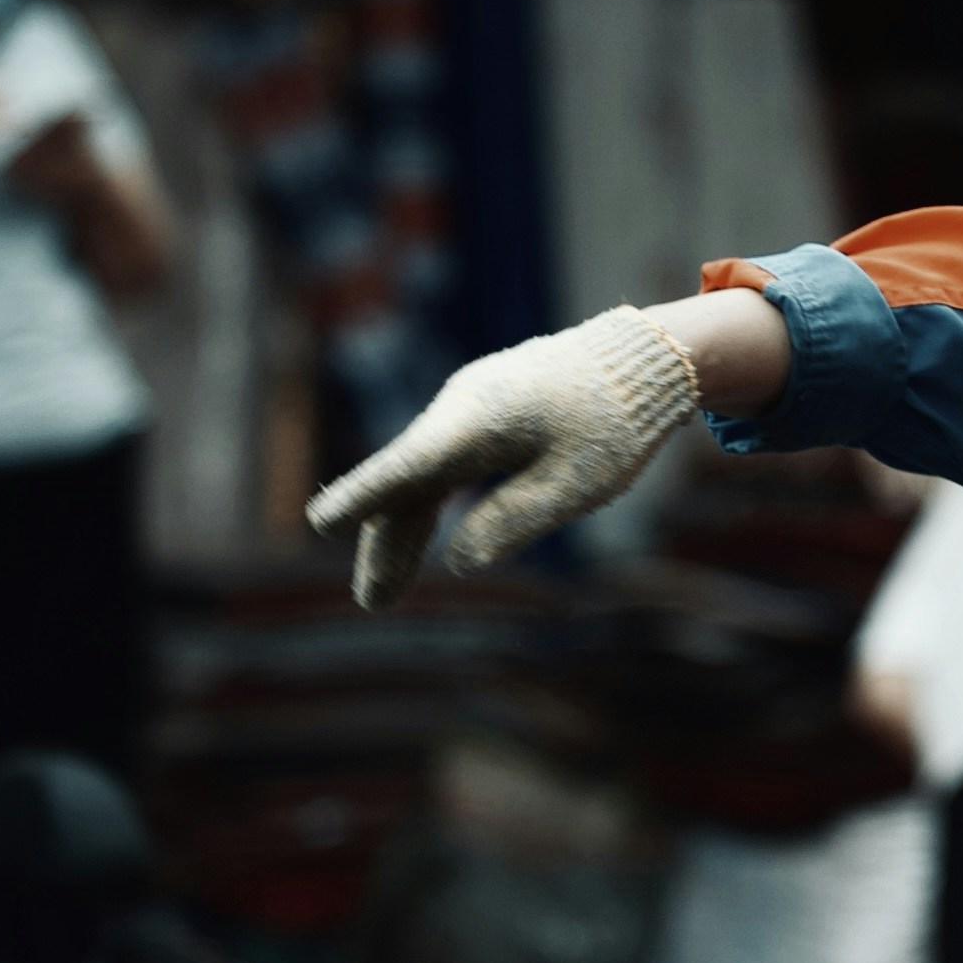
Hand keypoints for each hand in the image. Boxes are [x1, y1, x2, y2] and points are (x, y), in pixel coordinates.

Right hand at [306, 304, 705, 605]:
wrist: (641, 359)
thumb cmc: (614, 421)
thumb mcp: (575, 482)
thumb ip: (514, 520)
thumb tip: (459, 560)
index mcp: (481, 421)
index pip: (411, 467)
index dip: (366, 496)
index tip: (322, 522)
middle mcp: (460, 409)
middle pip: (407, 484)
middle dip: (385, 544)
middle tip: (372, 603)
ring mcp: (467, 410)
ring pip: (419, 478)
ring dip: (400, 534)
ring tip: (381, 594)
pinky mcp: (481, 416)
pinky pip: (438, 468)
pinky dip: (424, 508)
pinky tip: (412, 546)